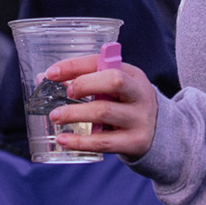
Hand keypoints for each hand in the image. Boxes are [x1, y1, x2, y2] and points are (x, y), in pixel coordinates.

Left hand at [43, 53, 159, 161]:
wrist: (160, 135)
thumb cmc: (127, 107)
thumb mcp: (115, 90)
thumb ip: (88, 82)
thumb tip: (45, 80)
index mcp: (132, 74)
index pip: (102, 62)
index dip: (75, 65)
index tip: (51, 73)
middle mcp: (139, 93)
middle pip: (114, 81)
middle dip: (84, 84)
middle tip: (65, 93)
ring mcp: (139, 119)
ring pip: (104, 112)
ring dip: (74, 113)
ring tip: (55, 117)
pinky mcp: (135, 142)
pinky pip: (104, 141)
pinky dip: (80, 141)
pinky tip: (63, 140)